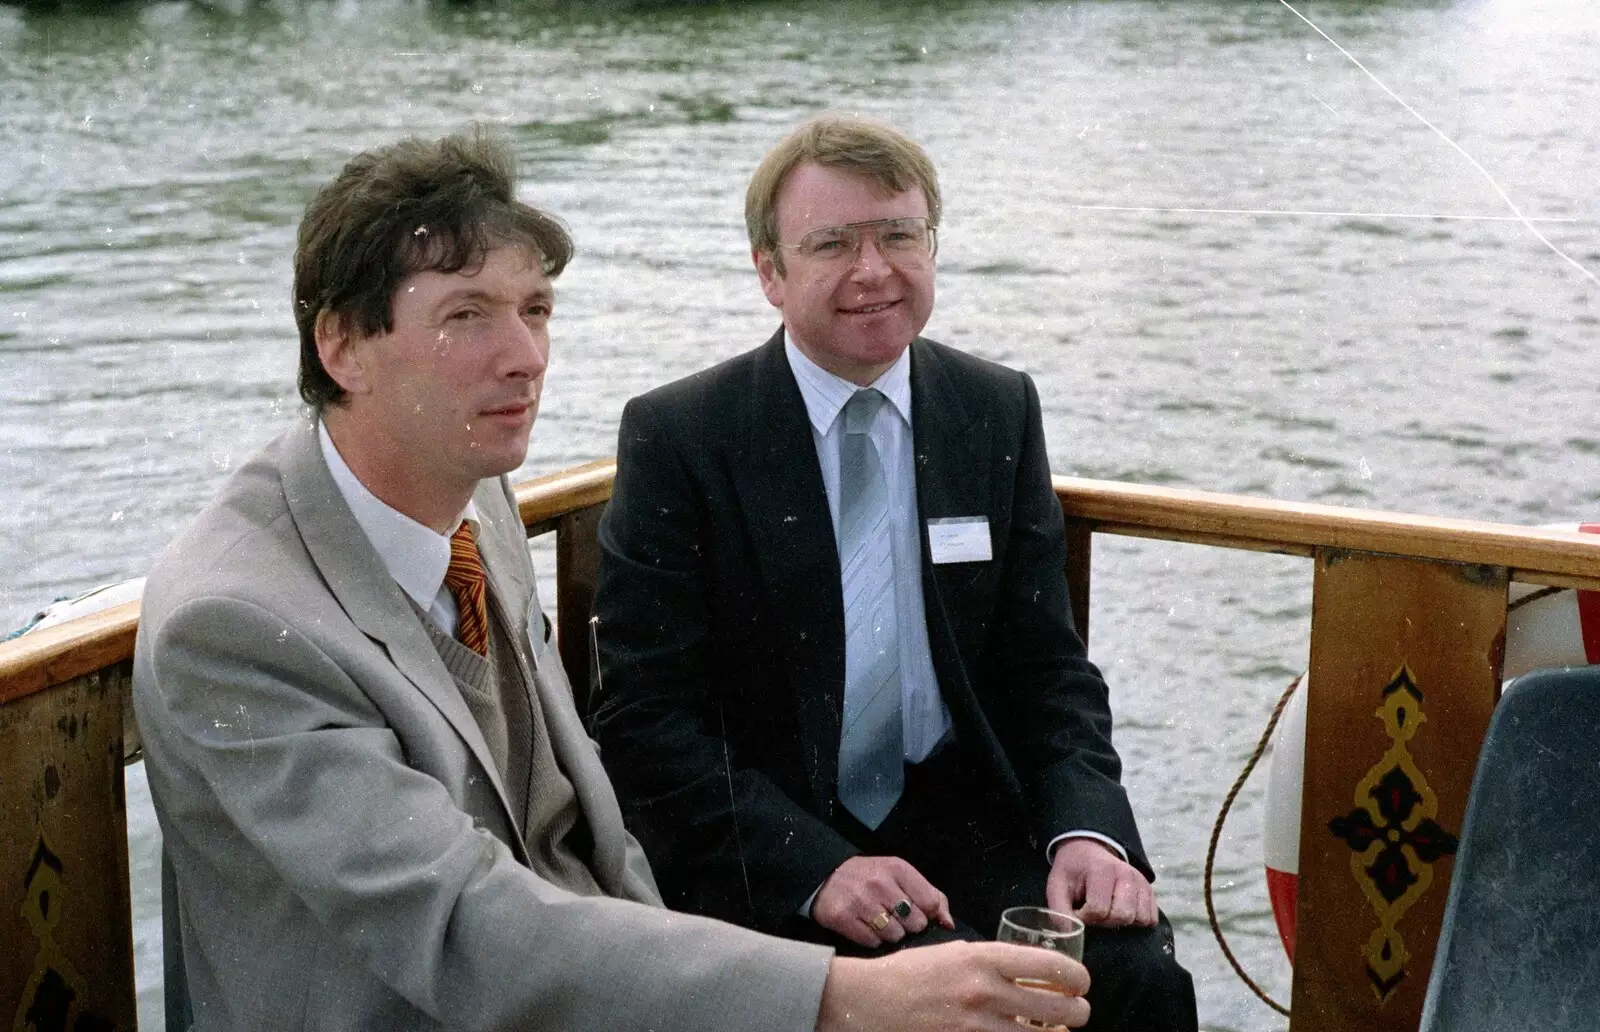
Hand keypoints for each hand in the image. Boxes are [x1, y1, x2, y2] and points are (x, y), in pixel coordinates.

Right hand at [812, 855, 955, 947]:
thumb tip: (949, 923)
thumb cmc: (869, 878)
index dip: (926, 914)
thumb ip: (930, 895)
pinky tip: (864, 926)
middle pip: (915, 923)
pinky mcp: (843, 918)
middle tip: (893, 917)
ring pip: (895, 936)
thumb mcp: (899, 876)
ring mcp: (860, 901)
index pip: (930, 903)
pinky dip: (871, 939)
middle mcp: (879, 883)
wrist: (825, 877)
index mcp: (898, 869)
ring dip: (889, 934)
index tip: (915, 912)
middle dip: (907, 925)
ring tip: (878, 921)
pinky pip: (872, 943)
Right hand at [816, 941, 1089, 1031]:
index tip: (1081, 982)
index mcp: (982, 959)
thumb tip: (1032, 972)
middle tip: (1078, 1011)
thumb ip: (992, 963)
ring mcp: (976, 1027)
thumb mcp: (955, 954)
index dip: (1077, 976)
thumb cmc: (912, 974)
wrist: (869, 1002)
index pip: (1050, 966)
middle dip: (1078, 1011)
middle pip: (1058, 1008)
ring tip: (1059, 1030)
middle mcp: (984, 992)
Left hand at [1045, 838, 1156, 927]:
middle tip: (1093, 912)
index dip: (1085, 917)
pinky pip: (1151, 919)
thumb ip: (1059, 911)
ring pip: (1139, 919)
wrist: (1087, 852)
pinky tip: (1119, 911)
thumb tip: (1070, 937)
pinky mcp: (1150, 891)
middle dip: (1104, 921)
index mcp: (1103, 870)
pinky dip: (1136, 922)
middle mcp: (1127, 874)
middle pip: (1123, 916)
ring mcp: (1142, 882)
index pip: (1099, 909)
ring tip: (1107, 910)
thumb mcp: (1057, 886)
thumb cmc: (1072, 872)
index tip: (1078, 909)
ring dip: (1121, 922)